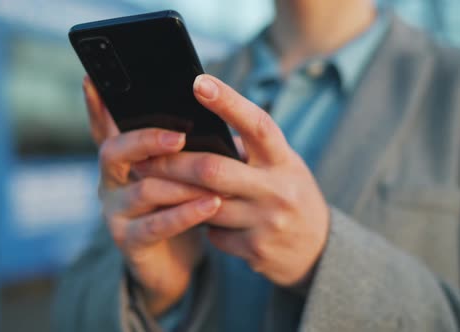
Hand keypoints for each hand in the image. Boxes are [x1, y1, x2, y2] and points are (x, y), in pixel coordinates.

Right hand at [83, 76, 221, 314]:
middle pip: (114, 152)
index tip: (91, 79)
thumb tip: (205, 118)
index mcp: (121, 162)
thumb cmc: (177, 209)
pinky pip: (157, 224)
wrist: (173, 264)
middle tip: (178, 137)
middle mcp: (110, 183)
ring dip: (181, 183)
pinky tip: (212, 204)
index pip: (104, 128)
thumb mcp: (176, 176)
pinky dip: (187, 213)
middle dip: (146, 140)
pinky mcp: (128, 241)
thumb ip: (178, 151)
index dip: (95, 106)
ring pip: (143, 189)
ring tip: (214, 180)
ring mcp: (115, 213)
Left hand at [133, 74, 329, 286]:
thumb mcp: (280, 166)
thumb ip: (246, 150)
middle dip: (172, 163)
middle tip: (143, 158)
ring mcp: (267, 222)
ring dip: (173, 195)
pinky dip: (198, 223)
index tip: (198, 82)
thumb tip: (193, 131)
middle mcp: (278, 189)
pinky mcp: (256, 250)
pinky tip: (194, 218)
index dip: (228, 102)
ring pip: (204, 205)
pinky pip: (212, 234)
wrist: (316, 248)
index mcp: (284, 159)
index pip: (257, 125)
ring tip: (149, 183)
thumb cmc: (286, 193)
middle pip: (213, 170)